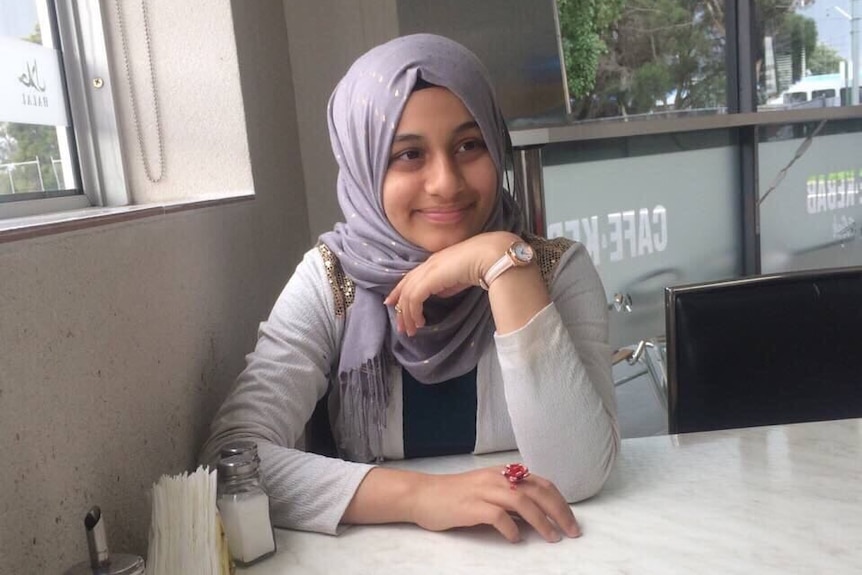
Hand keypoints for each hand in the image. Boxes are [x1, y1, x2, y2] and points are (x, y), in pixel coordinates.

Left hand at [384, 231, 517, 335]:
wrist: (490, 256)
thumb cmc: (481, 264)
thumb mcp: (458, 278)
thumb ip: (444, 285)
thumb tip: (436, 293)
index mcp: (433, 262)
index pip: (410, 278)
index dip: (399, 291)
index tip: (393, 304)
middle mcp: (427, 265)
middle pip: (405, 287)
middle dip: (400, 308)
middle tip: (401, 326)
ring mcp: (427, 270)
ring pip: (408, 295)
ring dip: (408, 315)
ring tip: (411, 330)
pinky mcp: (429, 279)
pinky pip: (415, 298)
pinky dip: (414, 312)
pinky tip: (420, 322)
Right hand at [409, 466, 581, 542]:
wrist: (423, 495)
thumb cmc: (456, 496)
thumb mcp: (488, 490)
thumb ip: (511, 497)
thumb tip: (538, 514)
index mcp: (504, 473)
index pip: (542, 484)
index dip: (560, 502)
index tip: (571, 520)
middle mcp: (497, 478)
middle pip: (537, 492)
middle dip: (559, 512)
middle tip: (571, 532)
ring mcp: (483, 491)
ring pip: (522, 501)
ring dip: (541, 521)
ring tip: (551, 537)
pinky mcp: (471, 506)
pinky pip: (497, 515)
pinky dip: (511, 528)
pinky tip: (516, 538)